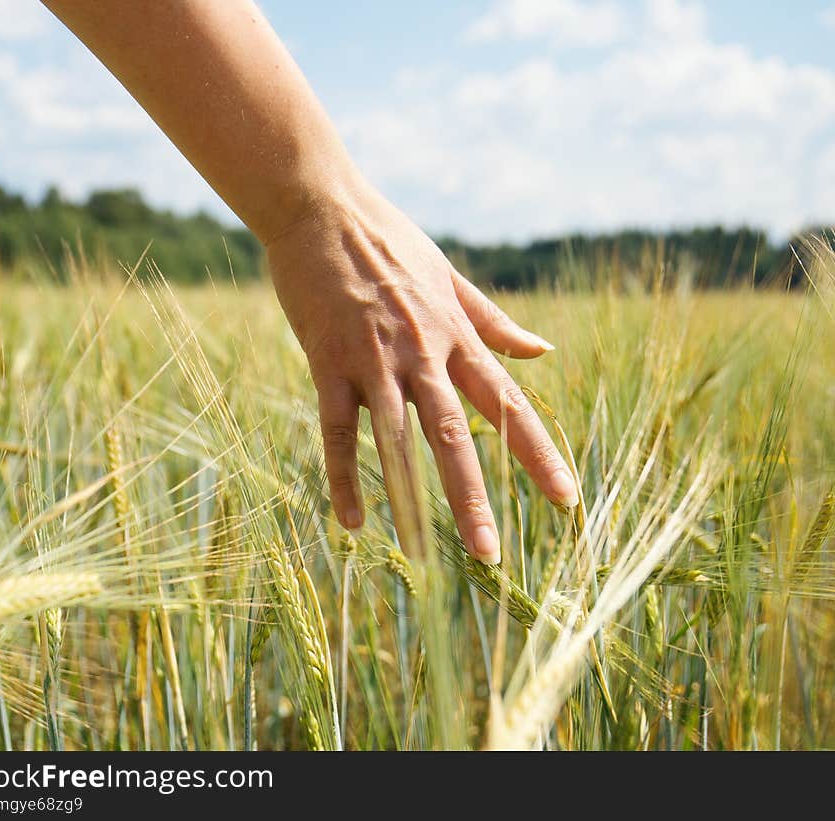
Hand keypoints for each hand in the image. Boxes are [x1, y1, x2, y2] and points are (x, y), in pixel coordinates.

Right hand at [266, 181, 578, 564]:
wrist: (321, 206)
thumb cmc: (388, 240)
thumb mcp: (451, 276)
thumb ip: (494, 320)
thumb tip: (544, 349)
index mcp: (457, 336)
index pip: (507, 404)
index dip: (538, 454)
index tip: (566, 500)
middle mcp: (424, 353)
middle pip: (458, 434)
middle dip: (475, 496)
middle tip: (491, 555)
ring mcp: (376, 360)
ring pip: (401, 438)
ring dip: (414, 497)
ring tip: (427, 555)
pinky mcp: (329, 361)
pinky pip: (338, 429)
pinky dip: (344, 475)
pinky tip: (353, 522)